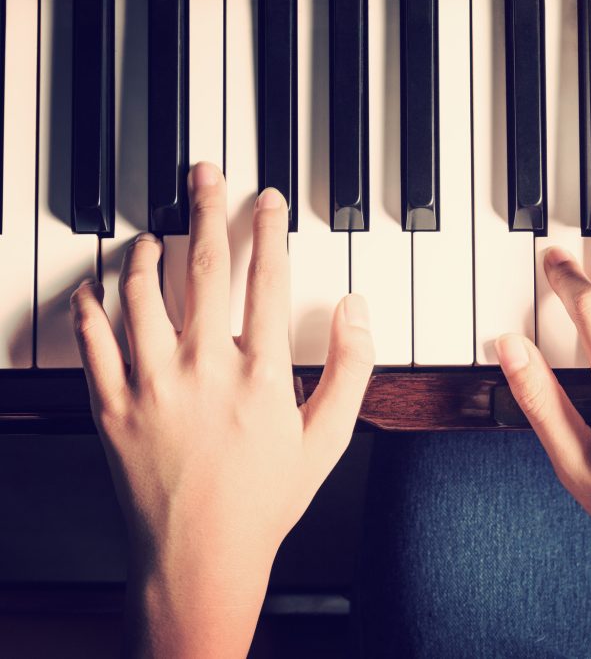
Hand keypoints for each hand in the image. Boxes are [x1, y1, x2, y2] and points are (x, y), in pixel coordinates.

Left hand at [71, 163, 373, 657]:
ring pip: (141, 296)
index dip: (269, 230)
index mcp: (260, 374)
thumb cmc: (265, 501)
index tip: (267, 200)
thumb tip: (357, 309)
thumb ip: (352, 368)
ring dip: (145, 254)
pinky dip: (90, 309)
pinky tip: (94, 289)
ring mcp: (153, 385)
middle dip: (205, 212)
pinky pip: (94, 343)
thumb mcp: (329, 439)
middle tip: (203, 174)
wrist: (199, 558)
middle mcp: (204, 368)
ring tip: (151, 233)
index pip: (266, 279)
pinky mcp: (112, 407)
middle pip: (203, 269)